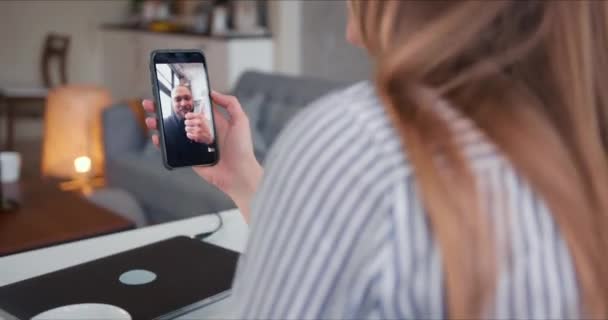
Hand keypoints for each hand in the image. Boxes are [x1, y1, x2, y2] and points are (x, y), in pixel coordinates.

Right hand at [143, 91, 262, 221]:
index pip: (194, 107)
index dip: (181, 100)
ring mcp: (194, 144)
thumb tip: (213, 92)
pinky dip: (162, 143)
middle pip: (179, 118)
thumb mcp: (240, 120)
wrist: (239, 174)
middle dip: (164, 110)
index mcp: (213, 121)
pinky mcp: (190, 157)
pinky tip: (157, 137)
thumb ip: (230, 103)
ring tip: (150, 119)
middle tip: (151, 103)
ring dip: (159, 125)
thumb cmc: (242, 149)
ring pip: (172, 132)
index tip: (170, 93)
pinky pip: (173, 149)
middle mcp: (202, 131)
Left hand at [184, 112, 212, 143]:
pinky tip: (193, 134)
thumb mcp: (204, 117)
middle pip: (186, 122)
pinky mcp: (197, 136)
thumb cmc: (206, 126)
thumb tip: (203, 103)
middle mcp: (199, 122)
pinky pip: (188, 134)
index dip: (188, 117)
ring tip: (193, 130)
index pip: (187, 115)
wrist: (211, 136)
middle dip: (188, 124)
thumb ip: (202, 110)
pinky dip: (190, 135)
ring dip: (189, 130)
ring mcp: (198, 129)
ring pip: (186, 128)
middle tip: (192, 125)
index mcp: (200, 116)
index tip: (190, 119)